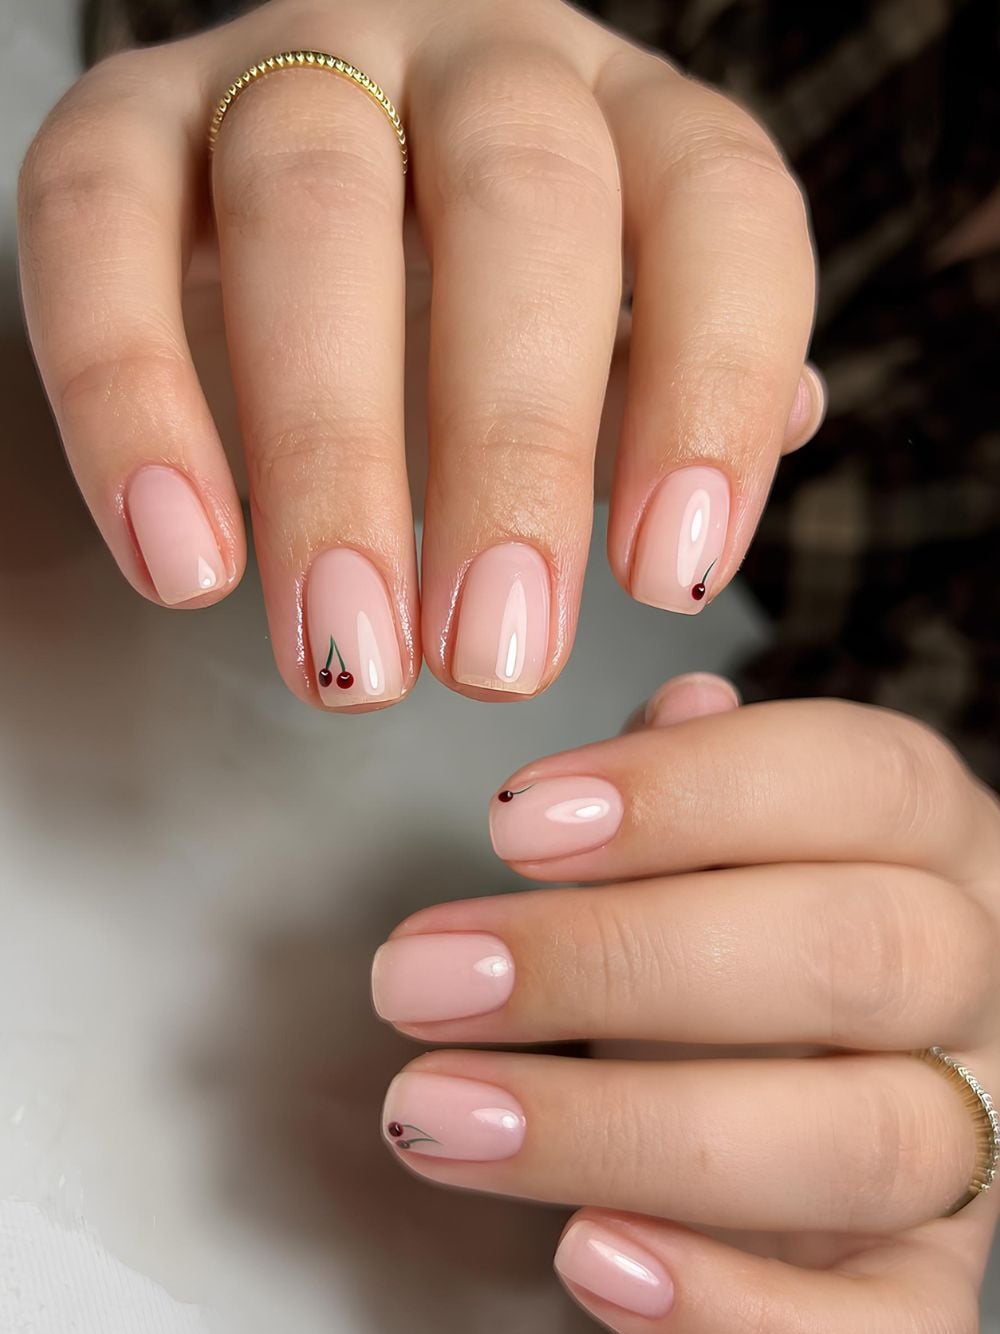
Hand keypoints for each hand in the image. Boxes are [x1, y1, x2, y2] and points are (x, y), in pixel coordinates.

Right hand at [18, 0, 820, 710]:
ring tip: (347, 649)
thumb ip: (677, 373)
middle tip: (494, 658)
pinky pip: (98, 229)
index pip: (716, 207)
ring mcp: (293, 68)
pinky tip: (185, 563)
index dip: (711, 388)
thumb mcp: (607, 333)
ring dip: (326, 453)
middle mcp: (471, 64)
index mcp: (621, 120)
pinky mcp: (124, 120)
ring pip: (310, 211)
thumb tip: (797, 420)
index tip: (667, 581)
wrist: (280, 203)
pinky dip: (131, 400)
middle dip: (511, 451)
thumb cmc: (477, 304)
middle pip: (520, 207)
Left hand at [373, 680, 999, 1333]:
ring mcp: (974, 1143)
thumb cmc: (741, 925)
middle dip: (614, 963)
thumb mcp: (721, 830)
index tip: (511, 824)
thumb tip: (679, 704)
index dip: (689, 794)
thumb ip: (694, 777)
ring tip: (443, 1112)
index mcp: (930, 837)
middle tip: (427, 978)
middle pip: (854, 956)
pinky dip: (737, 1319)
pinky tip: (587, 1257)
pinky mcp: (932, 1286)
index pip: (858, 781)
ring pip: (863, 1143)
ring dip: (622, 1130)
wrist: (818, 1068)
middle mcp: (976, 980)